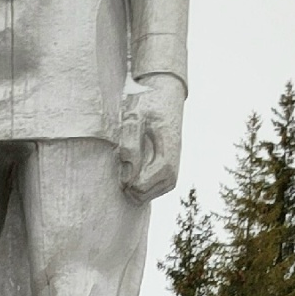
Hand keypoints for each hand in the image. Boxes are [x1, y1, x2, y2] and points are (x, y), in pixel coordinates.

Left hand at [119, 74, 184, 201]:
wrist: (165, 98)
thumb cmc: (148, 105)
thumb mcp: (135, 117)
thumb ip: (130, 145)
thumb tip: (129, 177)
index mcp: (166, 159)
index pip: (140, 186)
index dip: (124, 178)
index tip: (122, 157)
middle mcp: (172, 172)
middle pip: (140, 196)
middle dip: (127, 181)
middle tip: (125, 158)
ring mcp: (171, 177)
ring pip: (143, 197)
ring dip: (131, 183)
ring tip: (130, 160)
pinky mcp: (167, 178)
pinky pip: (147, 192)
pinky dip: (136, 183)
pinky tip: (135, 165)